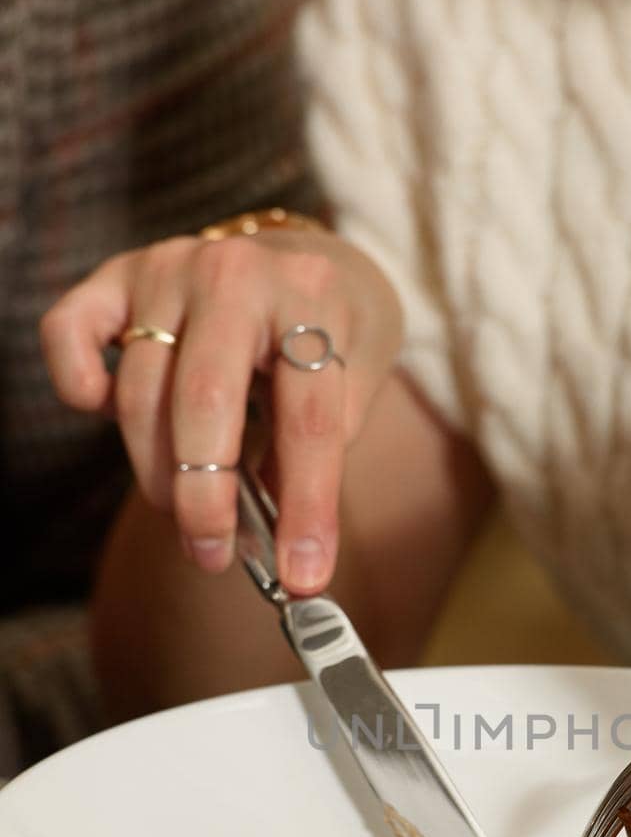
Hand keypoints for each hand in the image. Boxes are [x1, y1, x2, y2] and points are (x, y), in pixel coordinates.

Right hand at [41, 227, 402, 589]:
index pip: (308, 421)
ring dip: (157, 472)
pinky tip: (104, 414)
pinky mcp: (116, 276)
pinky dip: (79, 385)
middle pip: (206, 401)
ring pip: (140, 390)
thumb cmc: (331, 335)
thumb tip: (280, 545)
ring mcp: (170, 267)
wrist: (304, 259)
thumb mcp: (355, 385)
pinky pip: (69, 333)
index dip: (305, 507)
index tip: (303, 577)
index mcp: (313, 299)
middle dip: (206, 498)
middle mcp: (236, 273)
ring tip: (185, 515)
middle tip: (212, 553)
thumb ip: (320, 454)